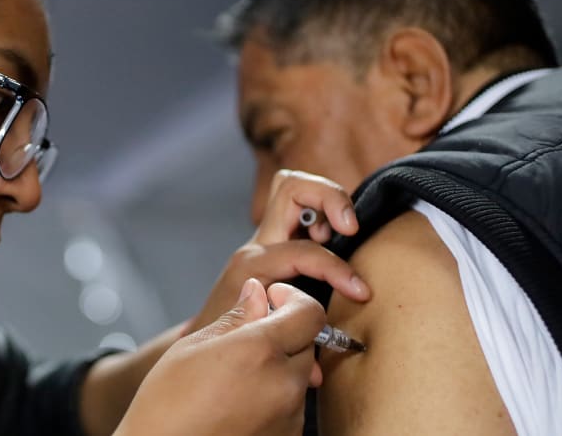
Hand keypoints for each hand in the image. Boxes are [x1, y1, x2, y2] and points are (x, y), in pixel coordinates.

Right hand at [115, 279, 325, 435]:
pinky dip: (273, 397)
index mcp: (259, 352)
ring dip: (277, 368)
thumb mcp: (192, 347)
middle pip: (306, 344)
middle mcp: (283, 385)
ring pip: (297, 376)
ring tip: (234, 379)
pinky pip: (291, 405)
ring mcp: (289, 417)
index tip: (274, 299)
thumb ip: (234, 317)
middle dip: (282, 335)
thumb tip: (256, 293)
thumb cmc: (167, 408)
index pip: (310, 313)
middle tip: (245, 342)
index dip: (293, 299)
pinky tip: (239, 401)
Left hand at [183, 169, 366, 334]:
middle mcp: (258, 243)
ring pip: (294, 187)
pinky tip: (336, 237)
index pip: (302, 251)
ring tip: (344, 229)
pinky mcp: (275, 241)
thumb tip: (318, 374)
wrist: (202, 334)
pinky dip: (323, 211)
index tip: (359, 292)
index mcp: (253, 265)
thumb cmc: (227, 339)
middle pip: (291, 187)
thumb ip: (289, 351)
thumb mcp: (258, 343)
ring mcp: (265, 238)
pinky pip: (299, 208)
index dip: (336, 271)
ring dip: (327, 200)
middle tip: (351, 227)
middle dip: (330, 198)